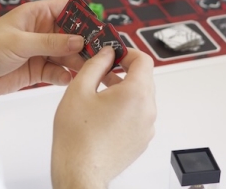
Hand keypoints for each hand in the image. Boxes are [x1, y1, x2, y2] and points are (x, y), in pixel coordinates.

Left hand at [0, 0, 92, 98]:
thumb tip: (78, 41)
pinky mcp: (38, 70)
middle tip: (102, 54)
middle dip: (86, 43)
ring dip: (78, 62)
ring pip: (68, 55)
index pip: (67, 9)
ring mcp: (41, 51)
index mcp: (36, 14)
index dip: (84, 17)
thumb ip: (50, 42)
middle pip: (72, 34)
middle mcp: (42, 31)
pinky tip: (69, 79)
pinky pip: (58, 72)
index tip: (100, 28)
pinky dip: (65, 76)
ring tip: (90, 70)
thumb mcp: (20, 42)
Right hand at [51, 47, 155, 188]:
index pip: (143, 60)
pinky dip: (125, 108)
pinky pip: (138, 115)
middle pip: (143, 78)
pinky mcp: (141, 140)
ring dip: (123, 90)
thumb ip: (96, 64)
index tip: (113, 53)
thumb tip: (106, 53)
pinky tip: (102, 114)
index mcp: (136, 94)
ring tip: (98, 95)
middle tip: (101, 72)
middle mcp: (147, 111)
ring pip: (140, 97)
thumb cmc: (78, 138)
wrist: (79, 172)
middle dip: (123, 71)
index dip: (127, 52)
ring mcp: (146, 128)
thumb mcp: (79, 89)